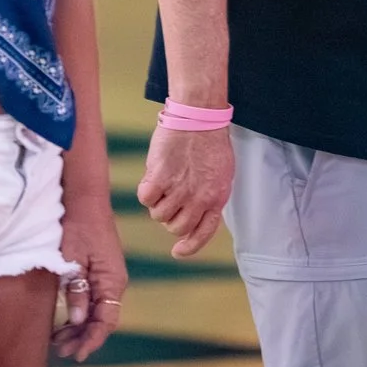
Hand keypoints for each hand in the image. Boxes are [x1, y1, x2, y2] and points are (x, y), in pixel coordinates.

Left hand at [53, 202, 128, 362]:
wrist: (86, 200)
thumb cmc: (79, 226)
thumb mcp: (73, 259)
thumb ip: (77, 289)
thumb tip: (79, 319)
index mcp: (112, 281)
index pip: (106, 322)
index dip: (92, 341)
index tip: (77, 355)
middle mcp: (115, 283)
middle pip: (103, 321)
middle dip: (83, 339)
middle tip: (61, 352)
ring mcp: (109, 278)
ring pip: (98, 312)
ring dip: (80, 329)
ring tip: (58, 341)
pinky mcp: (101, 272)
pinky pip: (95, 300)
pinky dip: (81, 314)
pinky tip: (65, 321)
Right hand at [139, 124, 234, 257]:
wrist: (198, 116)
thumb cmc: (210, 140)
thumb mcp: (221, 172)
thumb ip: (210, 195)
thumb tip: (195, 213)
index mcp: (217, 198)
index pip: (203, 233)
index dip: (190, 247)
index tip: (177, 251)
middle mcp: (199, 199)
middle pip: (177, 228)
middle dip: (171, 217)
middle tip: (170, 198)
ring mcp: (179, 190)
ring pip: (159, 215)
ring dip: (158, 203)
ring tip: (164, 181)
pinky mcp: (159, 178)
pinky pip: (146, 199)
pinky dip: (146, 191)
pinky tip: (153, 176)